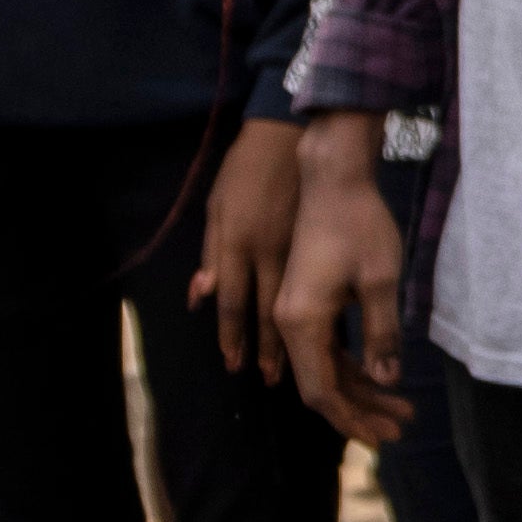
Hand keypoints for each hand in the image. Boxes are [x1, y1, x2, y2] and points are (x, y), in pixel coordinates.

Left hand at [193, 120, 302, 390]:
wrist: (300, 141)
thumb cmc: (250, 169)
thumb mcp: (219, 207)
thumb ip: (212, 254)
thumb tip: (199, 296)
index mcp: (239, 243)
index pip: (231, 301)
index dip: (230, 335)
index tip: (233, 363)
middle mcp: (269, 255)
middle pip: (266, 314)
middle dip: (267, 351)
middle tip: (268, 380)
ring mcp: (299, 254)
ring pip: (297, 306)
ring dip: (293, 341)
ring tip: (293, 367)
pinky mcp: (321, 251)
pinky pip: (320, 292)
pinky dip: (319, 317)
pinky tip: (322, 334)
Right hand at [266, 122, 410, 449]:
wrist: (334, 180)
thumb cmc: (360, 225)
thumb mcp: (381, 281)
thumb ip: (382, 334)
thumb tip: (386, 380)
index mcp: (301, 321)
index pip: (322, 391)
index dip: (351, 419)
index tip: (383, 438)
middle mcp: (290, 322)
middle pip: (321, 385)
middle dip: (360, 411)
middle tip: (401, 429)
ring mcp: (295, 312)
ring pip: (325, 367)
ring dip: (361, 390)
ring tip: (402, 409)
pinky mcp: (306, 301)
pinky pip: (326, 347)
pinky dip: (353, 365)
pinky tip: (382, 377)